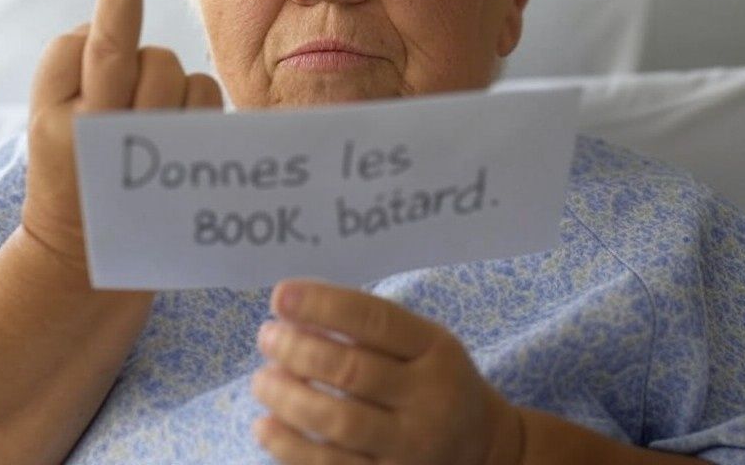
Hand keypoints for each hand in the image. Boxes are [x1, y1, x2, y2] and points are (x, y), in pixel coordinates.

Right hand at [22, 0, 222, 269]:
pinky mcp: (184, 163)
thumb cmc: (69, 165)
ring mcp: (147, 151)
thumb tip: (117, 21)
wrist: (80, 252)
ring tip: (146, 124)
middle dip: (144, 62)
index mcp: (59, 111)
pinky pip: (204, 96)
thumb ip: (78, 65)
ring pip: (178, 70)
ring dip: (168, 85)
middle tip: (123, 104)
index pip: (94, 39)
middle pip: (147, 54)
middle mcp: (102, 130)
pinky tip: (174, 135)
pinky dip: (194, 102)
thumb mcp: (50, 116)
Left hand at [251, 279, 522, 464]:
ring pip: (339, 423)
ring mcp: (411, 448)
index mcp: (435, 351)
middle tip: (266, 337)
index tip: (280, 296)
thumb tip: (294, 316)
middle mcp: (429, 399)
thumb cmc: (434, 381)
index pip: (376, 320)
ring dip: (288, 398)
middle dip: (298, 350)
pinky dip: (290, 447)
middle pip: (352, 371)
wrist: (483, 448)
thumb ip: (368, 328)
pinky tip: (265, 425)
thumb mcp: (421, 344)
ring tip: (261, 380)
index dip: (324, 305)